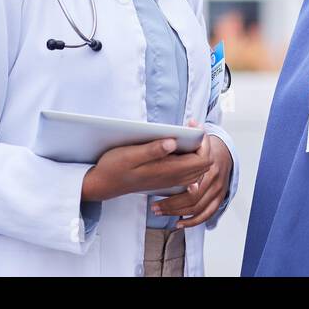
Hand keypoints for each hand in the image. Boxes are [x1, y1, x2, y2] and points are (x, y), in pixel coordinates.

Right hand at [81, 131, 211, 202]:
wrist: (103, 184)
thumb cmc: (114, 167)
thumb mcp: (130, 155)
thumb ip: (153, 150)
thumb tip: (173, 141)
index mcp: (168, 171)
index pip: (202, 159)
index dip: (202, 140)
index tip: (192, 124)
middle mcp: (172, 178)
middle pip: (204, 164)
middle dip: (202, 144)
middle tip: (191, 126)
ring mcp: (169, 181)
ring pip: (197, 169)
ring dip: (197, 151)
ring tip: (186, 134)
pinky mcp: (165, 180)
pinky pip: (188, 172)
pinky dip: (190, 159)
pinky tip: (179, 146)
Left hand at [151, 120, 232, 229]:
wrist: (225, 152)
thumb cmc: (207, 146)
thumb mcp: (199, 138)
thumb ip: (191, 136)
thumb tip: (186, 127)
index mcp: (210, 163)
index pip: (193, 180)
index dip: (176, 188)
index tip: (157, 193)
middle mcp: (215, 179)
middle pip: (192, 198)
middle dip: (171, 204)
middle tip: (154, 207)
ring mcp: (219, 190)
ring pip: (197, 208)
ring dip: (178, 212)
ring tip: (160, 212)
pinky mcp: (219, 198)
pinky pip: (207, 214)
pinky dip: (193, 221)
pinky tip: (179, 223)